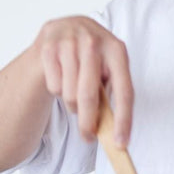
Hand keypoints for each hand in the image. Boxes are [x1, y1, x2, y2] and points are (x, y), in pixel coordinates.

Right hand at [34, 16, 132, 145]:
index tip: (121, 143)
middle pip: (90, 96)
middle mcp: (93, 42)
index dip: (124, 120)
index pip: (124, 91)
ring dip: (72, 104)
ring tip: (74, 92)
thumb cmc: (90, 58)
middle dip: (88, 123)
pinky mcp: (48, 47)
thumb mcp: (106, 68)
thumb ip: (111, 93)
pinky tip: (61, 77)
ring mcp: (69, 42)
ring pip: (70, 94)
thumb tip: (114, 133)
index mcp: (117, 49)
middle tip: (88, 137)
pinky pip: (54, 86)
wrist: (63, 29)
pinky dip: (57, 90)